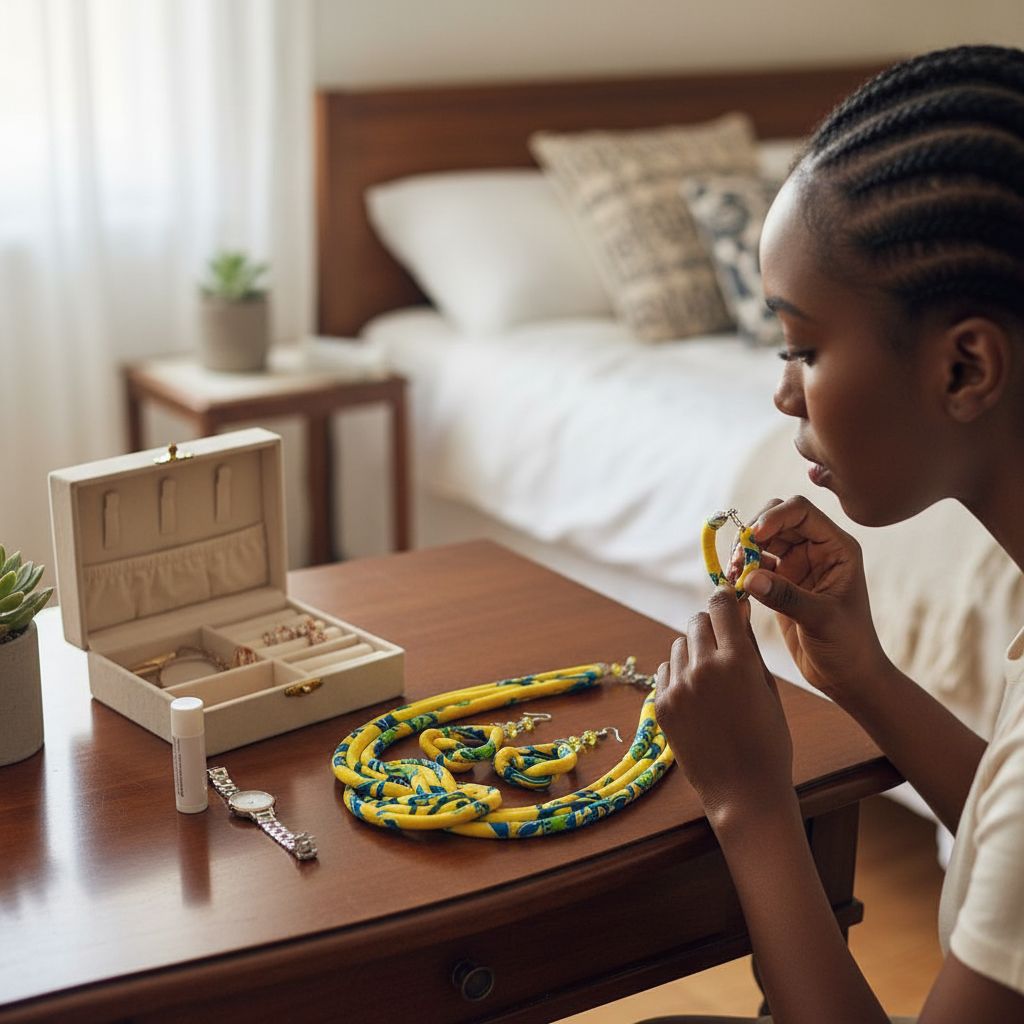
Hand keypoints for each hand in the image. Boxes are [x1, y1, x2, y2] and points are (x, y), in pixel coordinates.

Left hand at [655, 587, 794, 825]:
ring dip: (694, 650)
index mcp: (737, 661)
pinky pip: (665, 670)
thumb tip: (739, 610)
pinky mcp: (662, 705)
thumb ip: (749, 646)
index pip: (721, 606)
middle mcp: (704, 668)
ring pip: (679, 645)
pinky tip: (696, 694)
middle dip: (710, 626)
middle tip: (722, 644)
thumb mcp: (768, 689)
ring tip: (711, 677)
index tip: (727, 602)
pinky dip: (678, 673)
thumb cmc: (767, 740)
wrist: (743, 791)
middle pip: (697, 621)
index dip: (725, 600)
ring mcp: (679, 687)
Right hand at [742, 495, 890, 702]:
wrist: (847, 676)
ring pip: (762, 539)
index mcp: (836, 548)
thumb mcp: (821, 620)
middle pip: (776, 518)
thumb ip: (786, 596)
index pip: (801, 512)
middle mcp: (817, 550)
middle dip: (753, 533)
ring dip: (744, 551)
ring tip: (734, 573)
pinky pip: (755, 564)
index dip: (773, 517)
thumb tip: (749, 576)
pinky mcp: (781, 582)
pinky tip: (735, 584)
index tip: (752, 538)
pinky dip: (742, 570)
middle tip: (739, 558)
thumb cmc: (847, 646)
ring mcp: (798, 565)